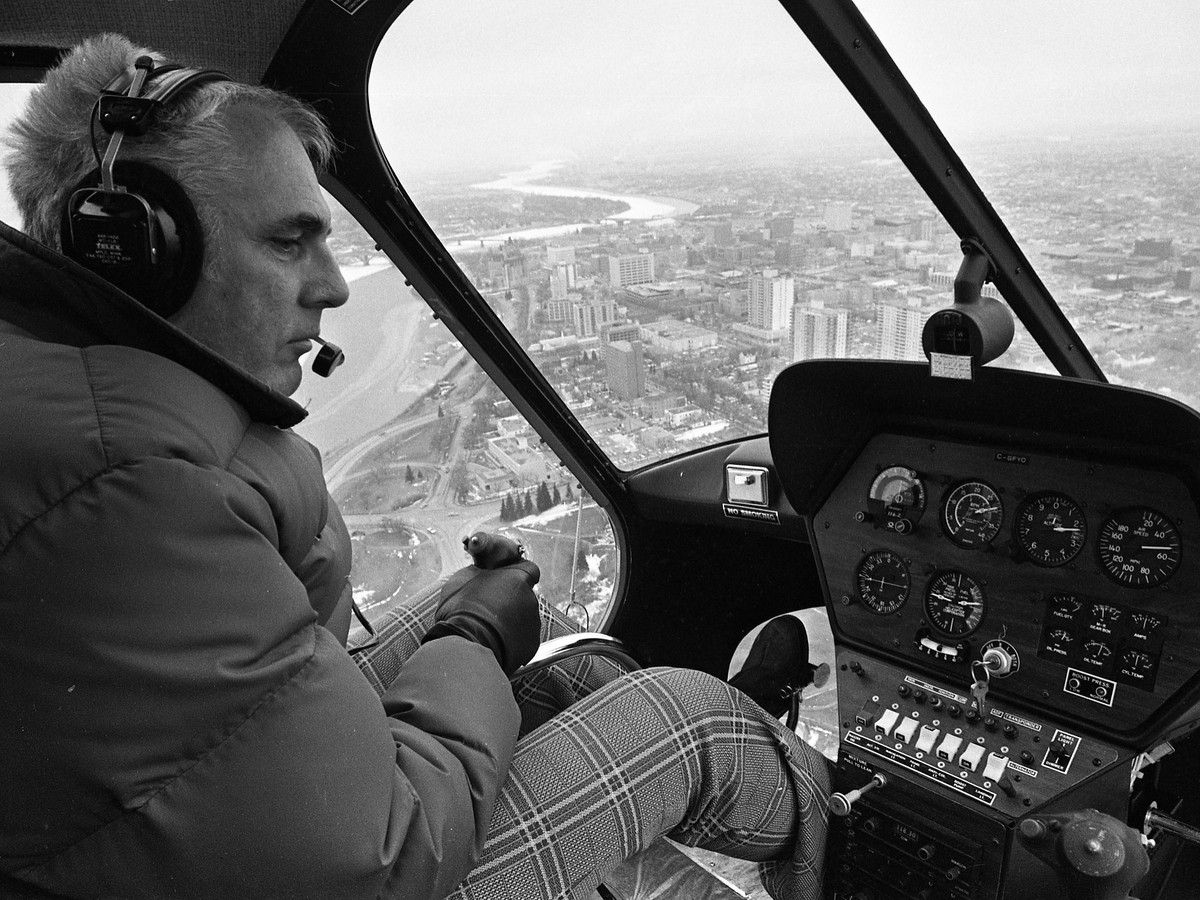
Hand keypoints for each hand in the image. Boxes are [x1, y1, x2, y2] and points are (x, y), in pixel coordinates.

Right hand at [422, 533, 540, 674]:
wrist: (467, 646)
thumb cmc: (463, 611)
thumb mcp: (462, 579)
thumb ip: (479, 572)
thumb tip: (478, 572)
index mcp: (517, 578)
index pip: (529, 569)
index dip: (517, 574)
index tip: (506, 580)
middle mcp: (530, 598)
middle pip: (524, 595)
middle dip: (511, 600)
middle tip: (490, 607)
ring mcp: (533, 623)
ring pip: (524, 618)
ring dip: (511, 620)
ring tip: (489, 627)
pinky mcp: (531, 645)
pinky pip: (522, 639)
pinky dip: (512, 640)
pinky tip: (494, 641)